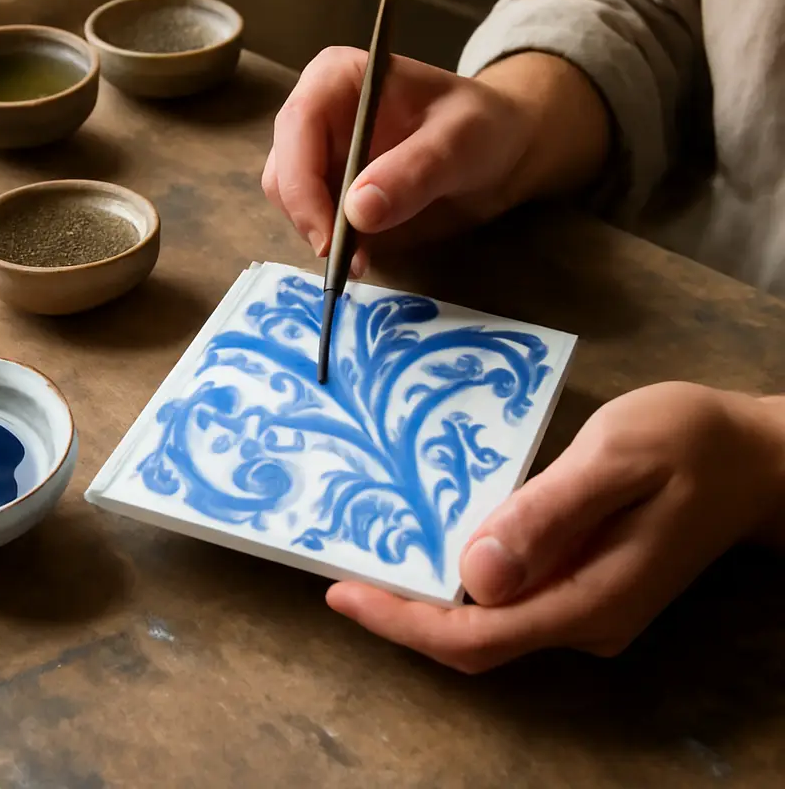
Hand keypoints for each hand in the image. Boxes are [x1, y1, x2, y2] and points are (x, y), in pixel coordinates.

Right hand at [262, 47, 608, 271]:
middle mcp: (316, 113)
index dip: (303, 184)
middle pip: (284, 170)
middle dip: (310, 217)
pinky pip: (312, 221)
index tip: (330, 236)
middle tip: (347, 260)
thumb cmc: (483, 127)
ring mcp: (318, 154)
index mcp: (338, 79)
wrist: (501, 151)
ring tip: (363, 259)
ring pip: (290, 201)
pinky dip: (331, 244)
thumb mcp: (461, 142)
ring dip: (319, 235)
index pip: (297, 126)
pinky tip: (363, 257)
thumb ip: (414, 171)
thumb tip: (359, 212)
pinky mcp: (328, 189)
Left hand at [326, 382, 784, 672]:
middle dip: (403, 614)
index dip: (403, 622)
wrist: (753, 457)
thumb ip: (548, 514)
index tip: (342, 591)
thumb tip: (475, 574)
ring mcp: (586, 607)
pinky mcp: (585, 584)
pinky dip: (462, 579)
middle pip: (476, 640)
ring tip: (370, 550)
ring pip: (489, 622)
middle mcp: (584, 619)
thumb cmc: (686, 444)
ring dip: (427, 597)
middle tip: (341, 565)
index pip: (478, 636)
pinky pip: (511, 597)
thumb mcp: (615, 459)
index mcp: (590, 598)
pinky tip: (434, 538)